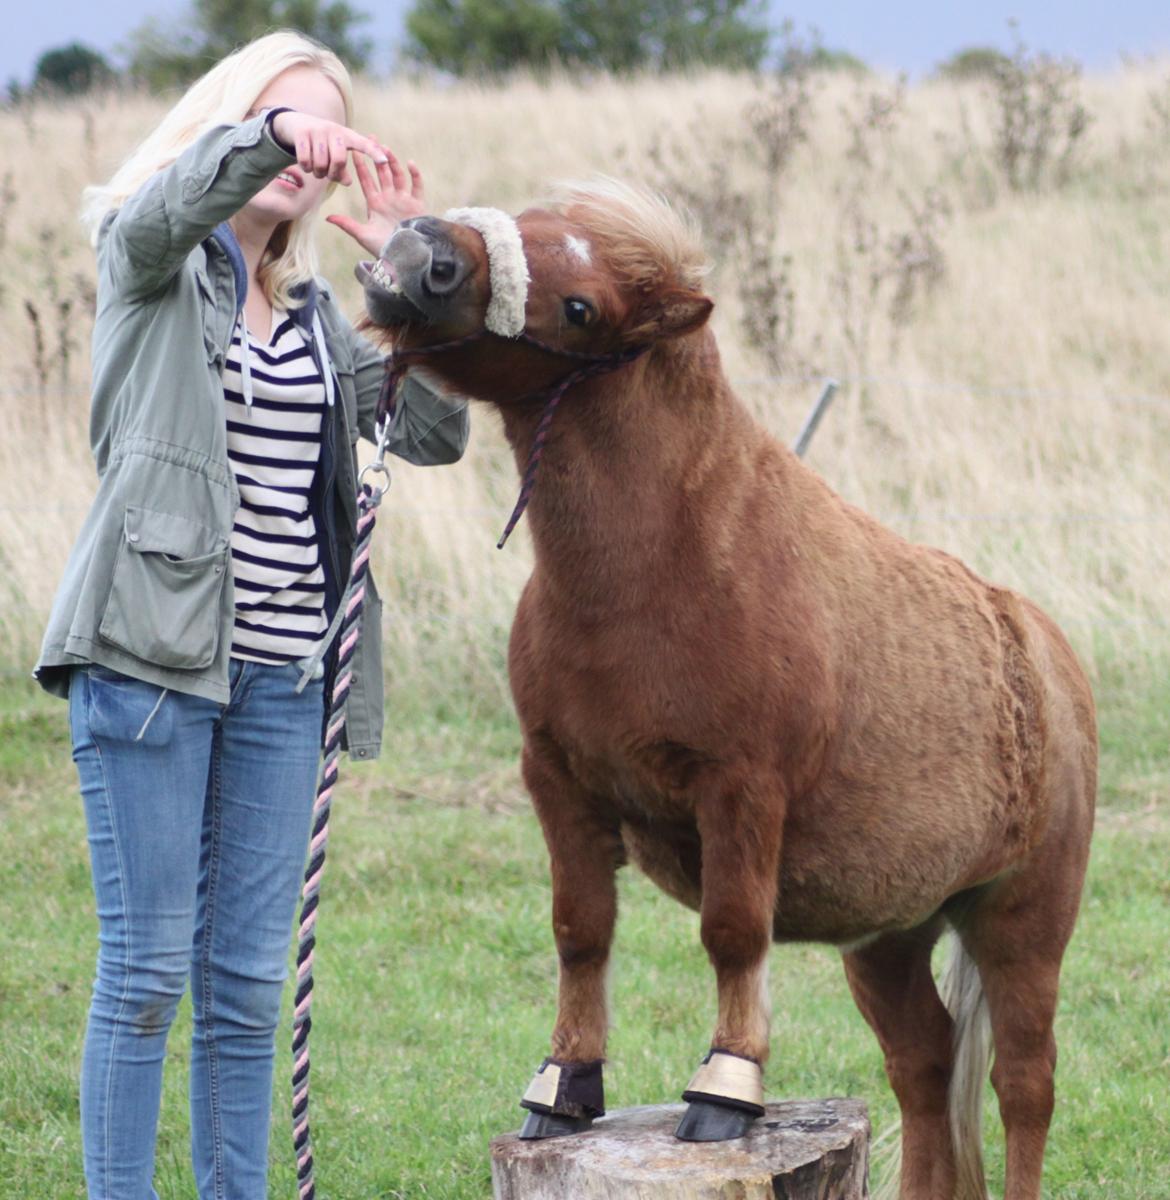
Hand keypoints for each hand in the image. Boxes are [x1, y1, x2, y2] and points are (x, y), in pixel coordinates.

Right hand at [270, 110, 387, 185]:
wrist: (296, 123)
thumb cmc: (322, 143)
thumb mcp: (335, 153)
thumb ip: (342, 170)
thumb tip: (348, 182)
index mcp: (347, 136)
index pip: (364, 144)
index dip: (374, 153)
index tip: (385, 161)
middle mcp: (334, 130)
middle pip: (339, 160)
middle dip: (333, 174)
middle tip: (328, 176)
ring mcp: (317, 130)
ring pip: (321, 163)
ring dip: (318, 173)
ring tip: (317, 170)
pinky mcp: (302, 133)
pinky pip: (306, 160)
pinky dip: (306, 168)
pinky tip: (306, 165)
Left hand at [326, 144, 426, 257]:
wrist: (405, 258)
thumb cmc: (383, 248)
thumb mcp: (363, 235)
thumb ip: (347, 224)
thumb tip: (327, 218)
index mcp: (375, 204)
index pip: (366, 180)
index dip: (360, 165)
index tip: (353, 150)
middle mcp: (389, 199)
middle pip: (382, 173)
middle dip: (376, 156)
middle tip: (370, 138)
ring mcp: (404, 200)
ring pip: (398, 175)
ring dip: (392, 162)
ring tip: (385, 149)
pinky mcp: (417, 205)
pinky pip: (417, 186)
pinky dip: (415, 175)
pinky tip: (409, 163)